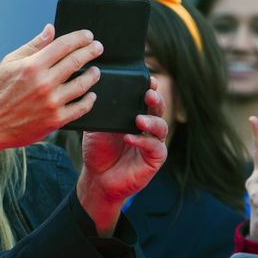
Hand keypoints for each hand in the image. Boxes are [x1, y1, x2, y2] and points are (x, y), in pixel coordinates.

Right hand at [0, 24, 101, 172]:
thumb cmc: (0, 92)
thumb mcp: (10, 63)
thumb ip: (33, 45)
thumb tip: (51, 29)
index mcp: (33, 66)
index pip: (64, 45)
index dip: (80, 38)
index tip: (88, 36)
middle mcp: (44, 83)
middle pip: (77, 61)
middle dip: (92, 51)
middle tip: (98, 48)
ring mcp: (51, 102)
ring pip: (83, 84)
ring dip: (93, 75)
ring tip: (95, 71)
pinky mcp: (56, 120)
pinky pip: (81, 108)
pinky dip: (89, 100)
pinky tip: (91, 95)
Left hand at [76, 77, 167, 233]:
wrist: (97, 178)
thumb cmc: (98, 151)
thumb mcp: (97, 127)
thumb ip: (101, 113)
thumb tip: (97, 93)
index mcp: (135, 115)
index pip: (146, 98)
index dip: (149, 87)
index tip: (147, 79)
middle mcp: (147, 126)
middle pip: (158, 108)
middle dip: (155, 99)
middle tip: (148, 94)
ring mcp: (153, 142)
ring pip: (160, 127)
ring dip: (151, 121)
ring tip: (139, 119)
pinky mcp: (154, 159)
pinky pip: (154, 147)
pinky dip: (143, 142)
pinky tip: (130, 138)